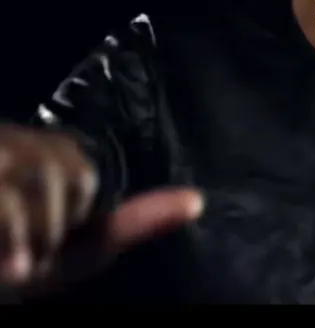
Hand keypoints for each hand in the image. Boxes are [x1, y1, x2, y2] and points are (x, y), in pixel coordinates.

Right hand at [0, 123, 202, 296]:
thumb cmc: (7, 271)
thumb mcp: (67, 255)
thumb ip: (128, 225)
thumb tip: (195, 200)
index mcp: (24, 153)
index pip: (77, 168)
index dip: (69, 214)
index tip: (37, 247)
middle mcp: (3, 144)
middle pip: (65, 170)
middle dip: (51, 226)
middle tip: (16, 255)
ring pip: (39, 177)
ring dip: (31, 237)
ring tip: (7, 258)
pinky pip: (8, 205)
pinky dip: (16, 240)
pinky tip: (9, 268)